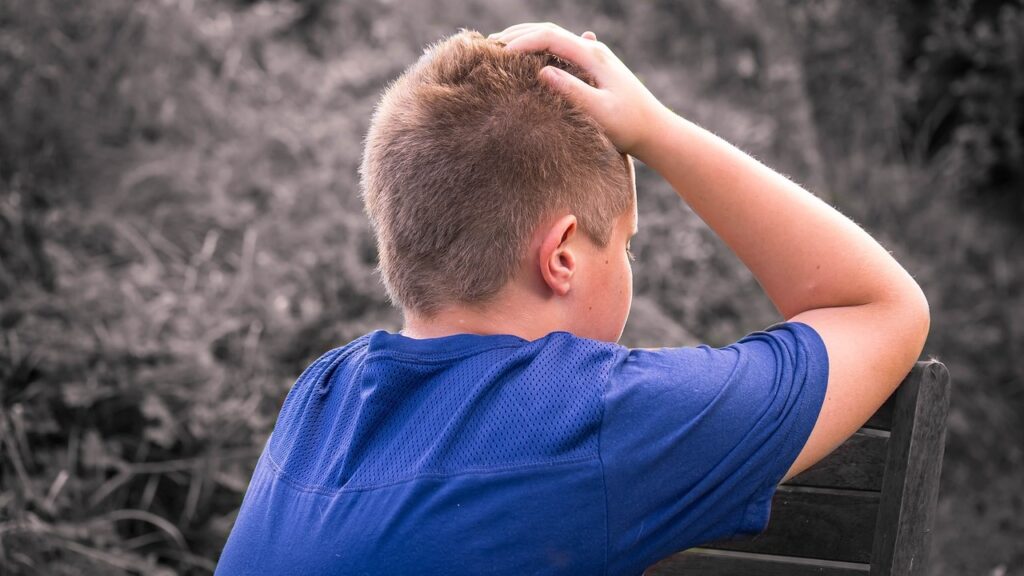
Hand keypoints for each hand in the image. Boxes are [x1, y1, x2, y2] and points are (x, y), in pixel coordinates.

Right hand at [489, 22, 670, 157]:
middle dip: (517, 35)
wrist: (656, 132)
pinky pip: (561, 50)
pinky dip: (539, 49)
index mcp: (593, 55)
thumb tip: (542, 72)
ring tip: (500, 49)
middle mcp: (593, 50)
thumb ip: (572, 91)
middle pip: (549, 30)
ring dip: (527, 39)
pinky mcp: (594, 69)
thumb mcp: (600, 111)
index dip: (522, 42)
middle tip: (488, 45)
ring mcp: (594, 57)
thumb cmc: (630, 126)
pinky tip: (529, 56)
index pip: (550, 36)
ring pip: (554, 38)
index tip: (499, 56)